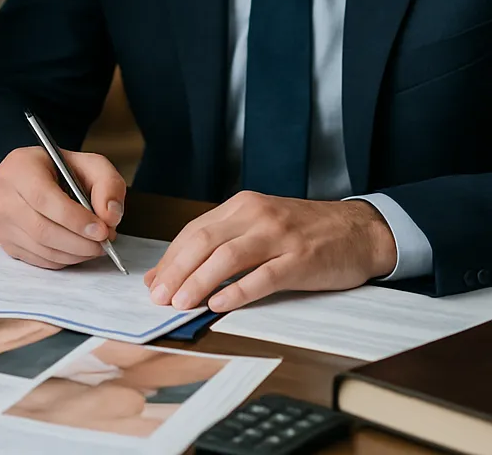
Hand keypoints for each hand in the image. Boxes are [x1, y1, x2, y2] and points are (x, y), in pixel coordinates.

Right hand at [0, 146, 126, 269]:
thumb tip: (110, 216)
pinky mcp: (5, 242)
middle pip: (41, 228)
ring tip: (95, 246)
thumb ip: (108, 184)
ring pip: (40, 249)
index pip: (43, 197)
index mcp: (20, 166)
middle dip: (79, 242)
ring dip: (74, 254)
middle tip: (103, 243)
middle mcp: (2, 194)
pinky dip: (63, 260)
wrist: (32, 178)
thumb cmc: (61, 172)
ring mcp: (0, 221)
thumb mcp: (90, 165)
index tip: (101, 230)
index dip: (74, 218)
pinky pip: (38, 260)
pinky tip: (77, 250)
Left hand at [144, 192, 396, 312]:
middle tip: (159, 297)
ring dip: (200, 282)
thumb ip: (220, 244)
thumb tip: (174, 272)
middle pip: (205, 241)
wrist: (359, 229)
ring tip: (181, 303)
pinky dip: (238, 291)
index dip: (170, 258)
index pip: (194, 231)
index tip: (152, 282)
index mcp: (241, 206)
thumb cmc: (304, 231)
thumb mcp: (259, 227)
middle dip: (177, 270)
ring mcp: (279, 236)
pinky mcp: (300, 260)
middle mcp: (256, 216)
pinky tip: (219, 304)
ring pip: (228, 257)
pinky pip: (264, 276)